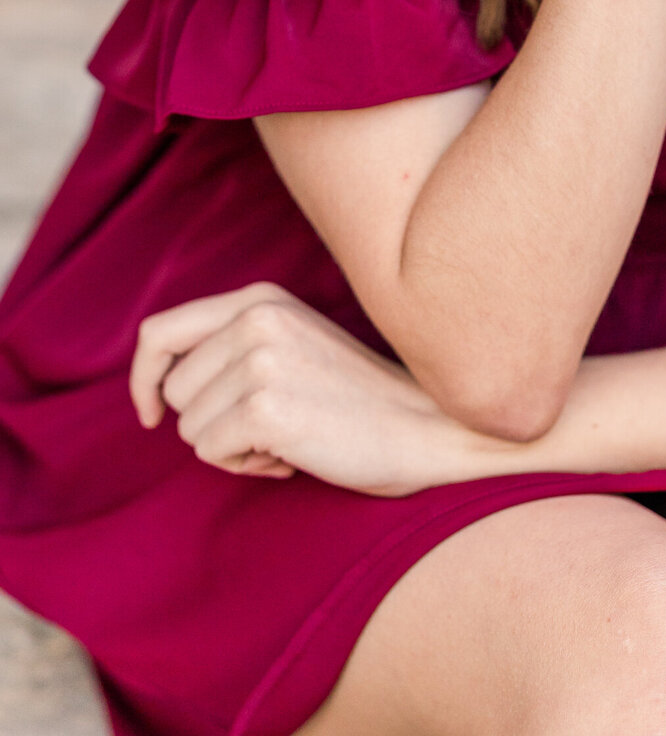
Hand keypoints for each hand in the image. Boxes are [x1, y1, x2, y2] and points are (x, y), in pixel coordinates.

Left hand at [129, 283, 516, 495]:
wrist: (423, 425)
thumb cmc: (353, 398)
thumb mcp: (291, 342)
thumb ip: (232, 344)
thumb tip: (159, 384)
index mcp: (259, 298)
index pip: (160, 332)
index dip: (144, 379)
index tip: (151, 414)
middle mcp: (256, 318)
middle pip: (171, 391)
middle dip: (208, 421)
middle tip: (265, 427)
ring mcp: (260, 360)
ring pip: (189, 427)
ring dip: (229, 447)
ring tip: (284, 438)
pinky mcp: (266, 407)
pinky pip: (211, 453)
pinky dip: (245, 466)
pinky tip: (291, 456)